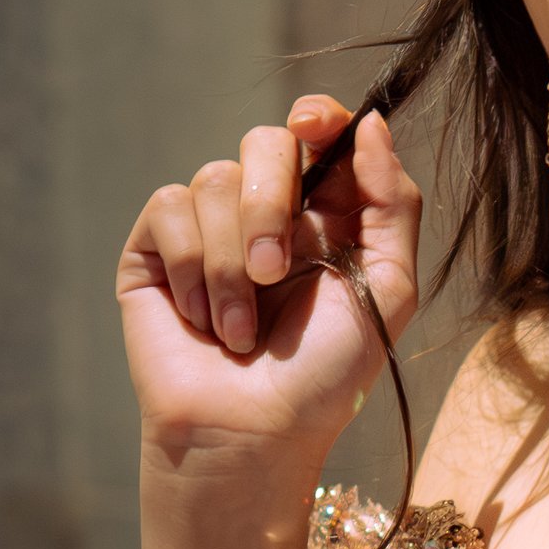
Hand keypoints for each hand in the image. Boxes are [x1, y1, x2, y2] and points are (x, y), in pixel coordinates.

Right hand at [118, 93, 421, 467]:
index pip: (320, 134)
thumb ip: (392, 205)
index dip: (319, 116)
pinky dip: (192, 267)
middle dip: (271, 202)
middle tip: (274, 271)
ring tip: (241, 329)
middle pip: (266, 142)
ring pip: (215, 178)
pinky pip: (169, 207)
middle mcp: (266, 213)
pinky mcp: (156, 249)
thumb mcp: (388, 291)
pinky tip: (202, 320)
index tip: (315, 125)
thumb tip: (373, 124)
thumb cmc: (324, 377)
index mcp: (325, 215)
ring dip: (232, 262)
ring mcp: (208, 228)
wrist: (251, 432)